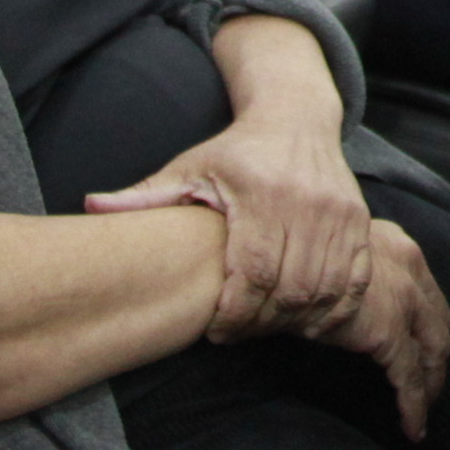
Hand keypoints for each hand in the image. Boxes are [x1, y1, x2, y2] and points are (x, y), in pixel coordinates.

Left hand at [87, 108, 374, 342]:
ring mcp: (340, 213)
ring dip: (297, 320)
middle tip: (239, 332)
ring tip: (267, 326)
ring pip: (326, 291)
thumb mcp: (187, 167)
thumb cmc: (235, 152)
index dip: (237, 313)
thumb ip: (143, 196)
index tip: (217, 330)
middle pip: (292, 288)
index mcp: (262, 192)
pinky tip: (305, 317)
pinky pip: (354, 282)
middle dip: (263, 323)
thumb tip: (89, 207)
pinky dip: (333, 309)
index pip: (255, 272)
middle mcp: (307, 203)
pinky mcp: (360, 221)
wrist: (297, 117)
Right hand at [313, 220, 449, 440]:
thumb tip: (331, 292)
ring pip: (434, 350)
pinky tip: (413, 428)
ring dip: (432, 381)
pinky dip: (414, 406)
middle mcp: (409, 269)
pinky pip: (409, 379)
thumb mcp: (328, 251)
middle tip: (429, 378)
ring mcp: (404, 302)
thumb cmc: (292, 254)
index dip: (424, 317)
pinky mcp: (391, 335)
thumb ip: (344, 269)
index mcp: (394, 245)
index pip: (422, 287)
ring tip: (425, 407)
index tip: (419, 336)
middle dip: (435, 352)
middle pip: (437, 319)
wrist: (287, 259)